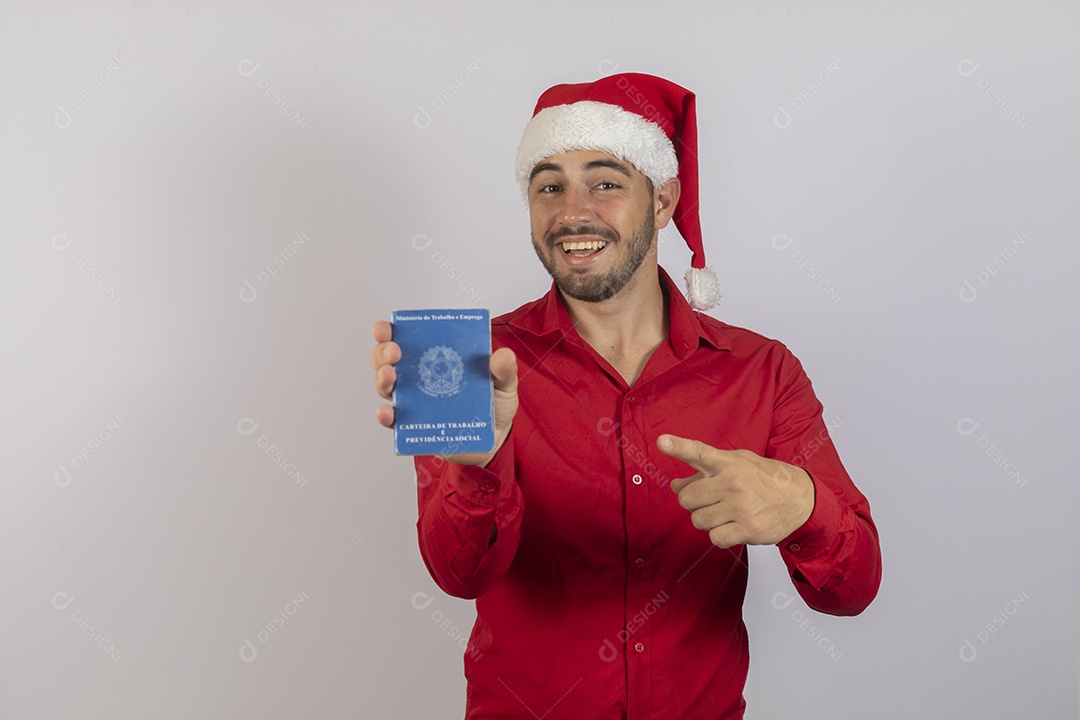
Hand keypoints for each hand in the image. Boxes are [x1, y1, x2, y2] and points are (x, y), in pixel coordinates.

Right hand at [371, 321, 518, 465]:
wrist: (494, 440)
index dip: (390, 331)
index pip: (407, 338)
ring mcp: (413, 401)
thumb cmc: (493, 406)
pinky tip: (387, 412)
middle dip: (383, 352)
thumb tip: (503, 355)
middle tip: (394, 352)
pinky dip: (386, 415)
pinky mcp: (413, 427)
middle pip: (388, 360)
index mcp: (436, 358)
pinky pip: (394, 421)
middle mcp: (418, 377)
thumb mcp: (503, 384)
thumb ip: (503, 370)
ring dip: (382, 379)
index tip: (386, 327)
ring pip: (386, 387)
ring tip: (389, 375)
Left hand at [657, 434, 814, 547]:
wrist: (803, 499)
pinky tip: (733, 526)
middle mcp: (734, 482)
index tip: (662, 442)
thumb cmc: (765, 480)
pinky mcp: (749, 529)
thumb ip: (704, 472)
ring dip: (707, 520)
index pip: (699, 453)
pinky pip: (715, 538)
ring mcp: (742, 506)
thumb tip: (675, 485)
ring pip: (698, 520)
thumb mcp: (738, 465)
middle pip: (688, 498)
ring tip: (726, 513)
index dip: (679, 447)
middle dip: (693, 502)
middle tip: (710, 500)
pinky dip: (720, 535)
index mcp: (730, 462)